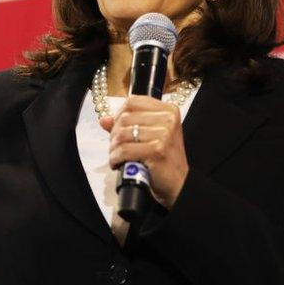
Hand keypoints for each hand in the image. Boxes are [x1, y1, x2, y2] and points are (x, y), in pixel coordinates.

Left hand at [99, 95, 188, 209]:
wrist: (179, 182)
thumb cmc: (164, 158)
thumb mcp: (150, 135)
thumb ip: (128, 125)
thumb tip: (104, 120)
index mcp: (168, 110)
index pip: (133, 102)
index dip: (119, 114)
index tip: (117, 128)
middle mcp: (168, 119)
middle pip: (125, 117)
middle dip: (114, 134)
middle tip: (116, 146)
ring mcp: (163, 134)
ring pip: (122, 134)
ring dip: (113, 148)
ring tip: (116, 156)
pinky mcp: (156, 150)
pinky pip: (124, 150)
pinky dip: (115, 158)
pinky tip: (117, 164)